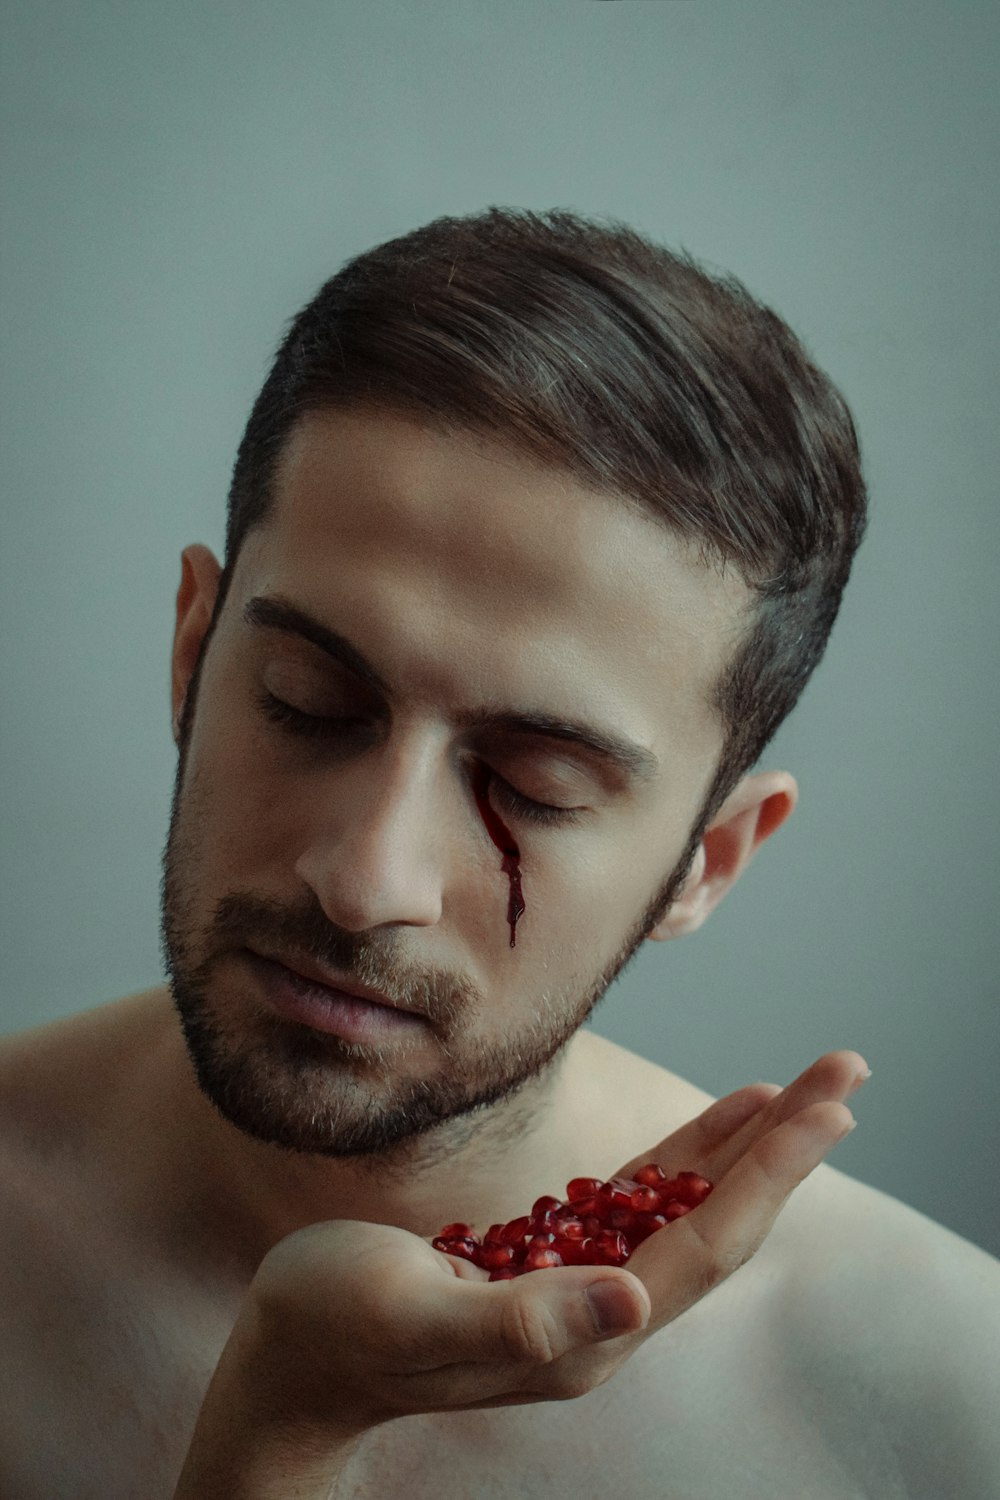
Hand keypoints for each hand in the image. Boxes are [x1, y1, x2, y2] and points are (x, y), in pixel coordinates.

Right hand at [176, 1050, 866, 1493]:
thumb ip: (520, 1322)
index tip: (826, 1105)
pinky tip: (714, 1130)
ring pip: (688, 1211)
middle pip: (719, 1223)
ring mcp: (580, 1293)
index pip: (706, 1242)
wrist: (288, 1365)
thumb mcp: (411, 1318)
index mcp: (585, 1334)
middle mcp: (601, 1319)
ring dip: (748, 1150)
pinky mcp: (551, 1265)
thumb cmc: (331, 1333)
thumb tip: (637, 1304)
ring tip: (800, 1090)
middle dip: (784, 1147)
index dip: (772, 1170)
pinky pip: (641, 1205)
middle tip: (843, 1070)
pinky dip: (686, 1161)